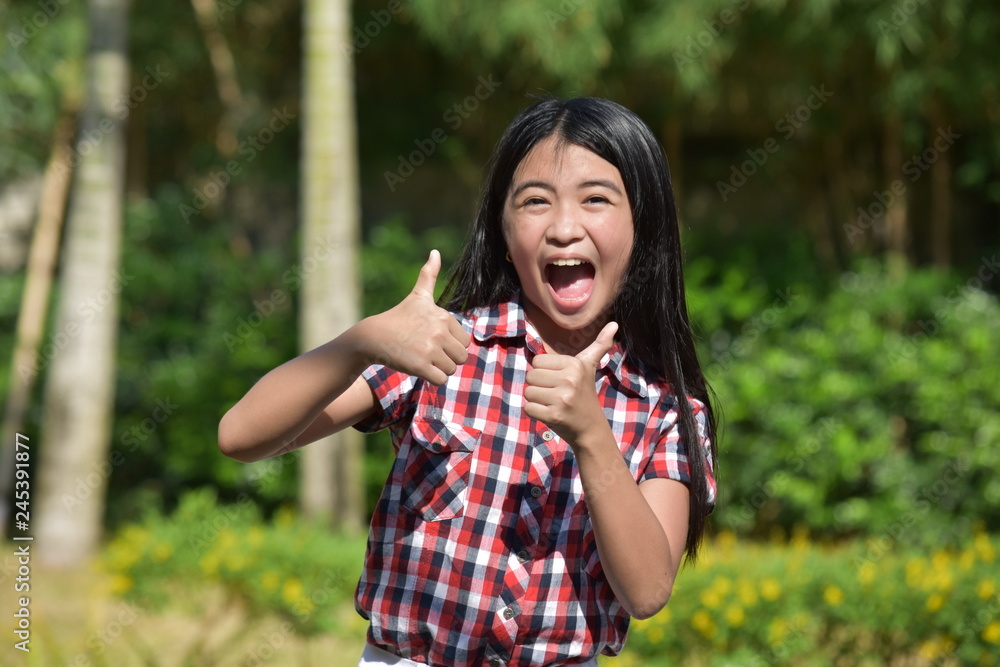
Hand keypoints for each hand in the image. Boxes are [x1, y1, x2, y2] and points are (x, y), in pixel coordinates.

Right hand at [362, 250, 469, 384]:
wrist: (373, 337)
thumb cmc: (399, 317)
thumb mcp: (417, 296)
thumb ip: (429, 275)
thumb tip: (435, 251)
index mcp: (444, 317)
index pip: (464, 342)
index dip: (450, 345)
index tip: (432, 340)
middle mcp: (439, 331)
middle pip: (461, 357)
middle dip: (447, 359)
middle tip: (428, 353)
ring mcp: (430, 349)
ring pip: (451, 369)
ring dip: (439, 369)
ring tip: (423, 360)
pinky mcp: (421, 365)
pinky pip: (441, 380)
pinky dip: (433, 379)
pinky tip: (420, 369)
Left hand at [523, 321, 618, 445]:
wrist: (591, 427)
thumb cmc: (585, 394)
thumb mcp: (590, 366)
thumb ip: (600, 345)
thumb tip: (614, 323)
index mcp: (575, 365)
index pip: (537, 361)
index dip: (543, 371)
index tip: (558, 380)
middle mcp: (569, 380)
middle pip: (531, 376)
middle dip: (539, 386)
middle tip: (555, 393)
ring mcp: (562, 399)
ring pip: (528, 392)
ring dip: (536, 400)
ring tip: (552, 403)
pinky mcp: (554, 416)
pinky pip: (528, 408)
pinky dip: (535, 412)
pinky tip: (549, 413)